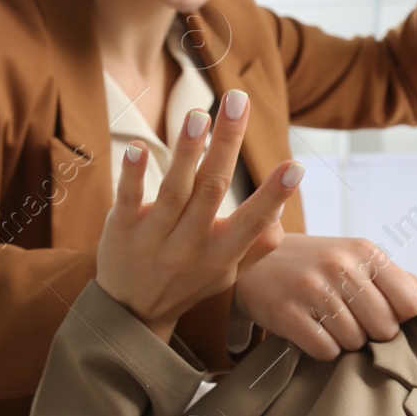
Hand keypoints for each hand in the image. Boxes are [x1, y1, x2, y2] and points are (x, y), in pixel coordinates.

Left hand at [95, 89, 302, 341]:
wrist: (130, 314)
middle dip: (227, 144)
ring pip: (174, 191)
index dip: (274, 195)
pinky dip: (133, 174)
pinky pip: (127, 200)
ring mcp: (153, 239)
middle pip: (212, 190)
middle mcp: (190, 246)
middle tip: (239, 101)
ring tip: (198, 114)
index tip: (296, 166)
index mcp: (222, 254)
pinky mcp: (120, 230)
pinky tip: (139, 148)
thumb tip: (281, 213)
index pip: (253, 222)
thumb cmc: (187, 283)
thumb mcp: (228, 273)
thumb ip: (256, 245)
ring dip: (187, 151)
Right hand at [233, 234, 416, 360]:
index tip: (380, 312)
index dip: (399, 317)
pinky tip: (310, 331)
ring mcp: (312, 288)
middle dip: (372, 333)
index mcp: (365, 251)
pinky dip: (322, 350)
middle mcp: (341, 266)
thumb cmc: (316, 264)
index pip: (410, 303)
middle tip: (350, 320)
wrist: (252, 262)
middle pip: (385, 328)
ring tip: (327, 322)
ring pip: (355, 343)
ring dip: (344, 342)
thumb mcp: (360, 262)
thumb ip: (404, 282)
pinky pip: (325, 351)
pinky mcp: (287, 312)